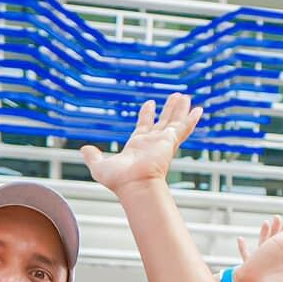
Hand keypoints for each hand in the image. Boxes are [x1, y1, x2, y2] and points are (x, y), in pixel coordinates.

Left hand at [79, 93, 202, 195]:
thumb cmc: (119, 181)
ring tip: (186, 96)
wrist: (134, 185)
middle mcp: (153, 143)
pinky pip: (183, 128)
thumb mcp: (99, 166)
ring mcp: (162, 142)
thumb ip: (93, 156)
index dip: (147, 114)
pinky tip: (198, 110)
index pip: (144, 126)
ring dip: (180, 109)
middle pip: (163, 121)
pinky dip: (191, 119)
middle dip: (169, 109)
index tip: (150, 103)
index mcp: (138, 146)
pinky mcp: (170, 142)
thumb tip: (84, 149)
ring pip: (174, 121)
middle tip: (175, 97)